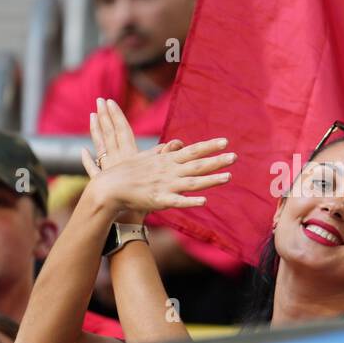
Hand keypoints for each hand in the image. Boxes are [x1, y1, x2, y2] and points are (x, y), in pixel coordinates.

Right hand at [82, 97, 234, 214]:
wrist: (109, 187)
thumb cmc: (128, 172)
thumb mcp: (147, 157)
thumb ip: (164, 151)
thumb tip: (177, 144)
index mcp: (166, 161)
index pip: (192, 151)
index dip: (209, 146)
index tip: (225, 141)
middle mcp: (169, 171)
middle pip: (197, 164)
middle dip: (216, 160)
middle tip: (235, 156)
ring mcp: (165, 185)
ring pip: (192, 182)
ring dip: (211, 179)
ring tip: (228, 176)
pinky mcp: (158, 200)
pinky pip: (177, 201)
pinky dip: (190, 201)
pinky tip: (204, 201)